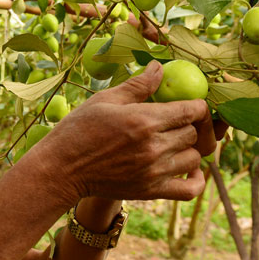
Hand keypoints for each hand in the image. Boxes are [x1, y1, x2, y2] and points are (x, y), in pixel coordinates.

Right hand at [23, 62, 211, 203]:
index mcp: (144, 120)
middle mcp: (153, 147)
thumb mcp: (104, 100)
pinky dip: (197, 180)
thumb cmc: (79, 129)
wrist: (61, 168)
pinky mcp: (151, 191)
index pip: (192, 110)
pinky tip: (189, 169)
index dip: (196, 105)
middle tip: (175, 122)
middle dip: (188, 125)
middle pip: (193, 133)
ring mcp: (154, 172)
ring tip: (174, 143)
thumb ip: (137, 85)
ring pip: (194, 158)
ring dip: (188, 149)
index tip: (188, 104)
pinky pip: (190, 190)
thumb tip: (160, 68)